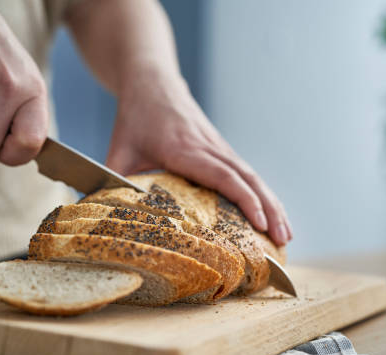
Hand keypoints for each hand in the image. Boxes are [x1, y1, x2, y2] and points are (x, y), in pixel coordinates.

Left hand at [105, 62, 292, 245]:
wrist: (153, 84)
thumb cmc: (135, 119)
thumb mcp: (119, 150)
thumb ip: (111, 182)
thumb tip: (99, 216)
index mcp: (185, 149)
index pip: (223, 175)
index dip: (244, 199)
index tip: (259, 223)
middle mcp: (209, 147)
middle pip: (249, 178)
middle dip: (270, 209)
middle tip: (283, 239)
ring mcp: (220, 147)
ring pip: (254, 176)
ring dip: (273, 204)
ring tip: (286, 234)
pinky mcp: (222, 149)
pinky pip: (248, 173)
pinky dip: (264, 194)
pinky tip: (272, 213)